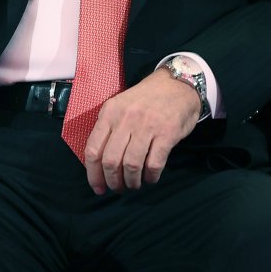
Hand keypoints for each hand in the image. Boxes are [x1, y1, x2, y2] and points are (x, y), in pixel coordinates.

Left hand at [82, 69, 201, 194]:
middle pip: (110, 161)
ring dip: (132, 182)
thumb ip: (109, 128)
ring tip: (135, 184)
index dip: (93, 174)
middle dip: (113, 181)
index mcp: (109, 112)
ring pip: (131, 165)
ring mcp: (147, 126)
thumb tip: (99, 163)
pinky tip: (151, 178)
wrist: (178, 83)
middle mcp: (125, 119)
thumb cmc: (146, 99)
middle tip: (119, 188)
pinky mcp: (167, 133)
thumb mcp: (121, 106)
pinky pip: (154, 163)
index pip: (93, 149)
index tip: (99, 188)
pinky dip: (150, 176)